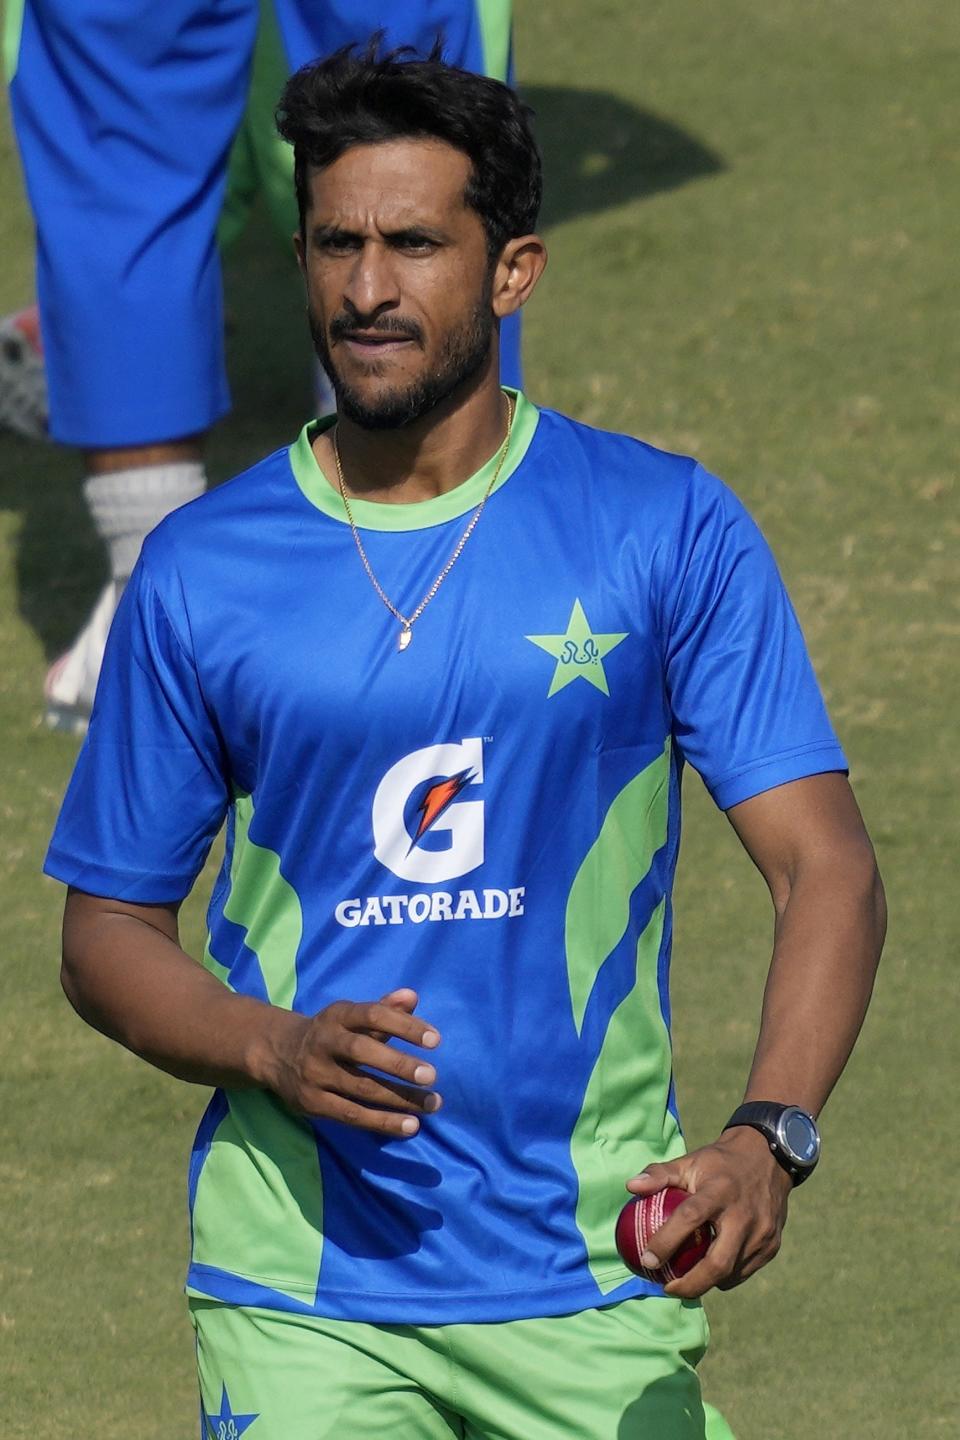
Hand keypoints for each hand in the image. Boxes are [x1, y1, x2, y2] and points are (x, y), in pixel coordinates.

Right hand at [264, 987, 440, 1137]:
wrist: (278, 1053)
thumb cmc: (332, 1033)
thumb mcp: (352, 1016)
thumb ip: (385, 1008)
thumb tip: (412, 997)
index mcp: (338, 1015)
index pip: (373, 1015)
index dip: (404, 1026)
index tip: (436, 1040)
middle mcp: (324, 1042)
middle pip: (362, 1051)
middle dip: (398, 1064)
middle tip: (432, 1076)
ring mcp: (316, 1074)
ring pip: (360, 1088)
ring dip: (399, 1099)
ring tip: (431, 1105)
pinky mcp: (312, 1103)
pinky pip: (351, 1115)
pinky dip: (382, 1122)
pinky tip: (410, 1126)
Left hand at [625, 1126, 792, 1296]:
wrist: (769, 1157)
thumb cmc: (719, 1163)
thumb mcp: (690, 1162)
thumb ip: (659, 1174)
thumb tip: (630, 1187)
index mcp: (719, 1190)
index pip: (690, 1219)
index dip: (666, 1242)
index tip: (647, 1260)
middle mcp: (743, 1214)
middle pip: (718, 1263)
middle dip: (691, 1284)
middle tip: (667, 1288)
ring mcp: (762, 1233)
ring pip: (732, 1272)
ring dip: (706, 1282)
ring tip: (683, 1283)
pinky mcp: (772, 1244)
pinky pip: (744, 1270)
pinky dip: (725, 1276)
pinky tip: (708, 1274)